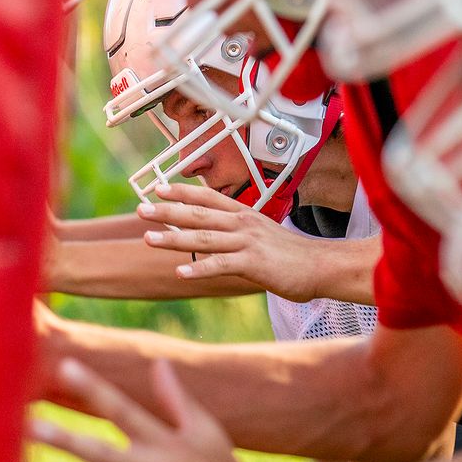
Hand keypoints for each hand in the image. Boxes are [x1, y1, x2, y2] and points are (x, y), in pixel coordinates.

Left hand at [137, 182, 322, 302]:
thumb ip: (239, 233)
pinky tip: (180, 273)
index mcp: (244, 214)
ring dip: (173, 238)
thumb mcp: (263, 234)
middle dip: (167, 212)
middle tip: (140, 209)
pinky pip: (221, 265)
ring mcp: (247, 243)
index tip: (158, 188)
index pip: (208, 199)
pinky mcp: (253, 264)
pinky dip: (199, 269)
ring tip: (147, 239)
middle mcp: (242, 224)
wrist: (320, 265)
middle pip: (198, 215)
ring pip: (203, 239)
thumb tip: (218, 237)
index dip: (182, 193)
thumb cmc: (292, 254)